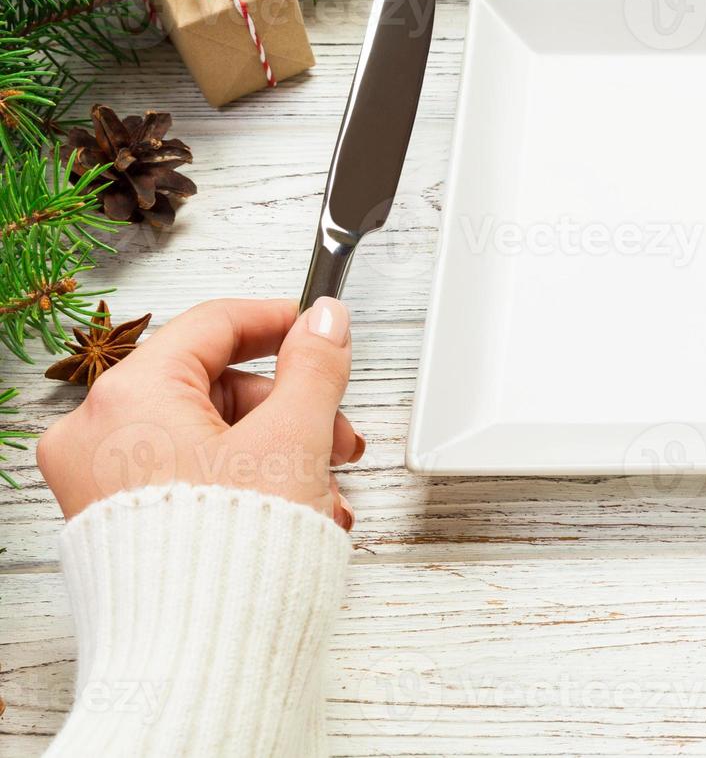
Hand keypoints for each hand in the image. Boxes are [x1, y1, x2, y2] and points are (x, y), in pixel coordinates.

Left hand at [37, 297, 361, 527]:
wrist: (198, 657)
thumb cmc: (227, 555)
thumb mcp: (293, 438)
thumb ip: (314, 368)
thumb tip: (324, 324)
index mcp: (129, 397)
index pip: (211, 325)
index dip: (276, 321)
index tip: (315, 327)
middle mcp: (97, 434)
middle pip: (212, 387)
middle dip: (289, 411)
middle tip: (336, 436)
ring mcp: (99, 482)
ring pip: (206, 435)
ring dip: (277, 454)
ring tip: (322, 492)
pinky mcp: (113, 523)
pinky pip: (186, 476)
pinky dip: (242, 484)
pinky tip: (292, 514)